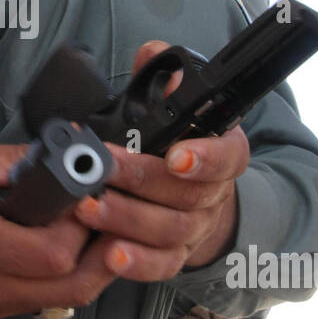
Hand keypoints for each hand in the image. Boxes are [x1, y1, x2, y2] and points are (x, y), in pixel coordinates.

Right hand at [0, 140, 127, 318]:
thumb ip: (22, 162)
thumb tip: (76, 152)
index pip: (54, 254)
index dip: (83, 223)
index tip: (88, 192)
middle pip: (74, 287)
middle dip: (103, 250)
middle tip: (111, 212)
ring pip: (68, 298)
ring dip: (93, 263)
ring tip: (96, 223)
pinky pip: (47, 297)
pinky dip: (70, 273)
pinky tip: (70, 239)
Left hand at [73, 41, 248, 278]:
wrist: (186, 196)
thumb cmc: (171, 145)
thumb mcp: (170, 107)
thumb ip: (163, 80)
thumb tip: (154, 53)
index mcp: (221, 151)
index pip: (228, 155)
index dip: (206, 157)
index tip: (176, 156)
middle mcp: (213, 193)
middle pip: (186, 194)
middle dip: (141, 181)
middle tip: (102, 171)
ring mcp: (195, 228)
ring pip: (169, 230)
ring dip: (127, 220)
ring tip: (89, 208)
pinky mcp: (175, 257)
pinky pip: (161, 265)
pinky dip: (136, 263)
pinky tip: (108, 256)